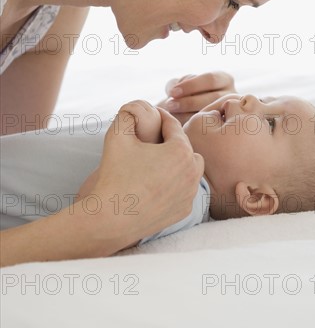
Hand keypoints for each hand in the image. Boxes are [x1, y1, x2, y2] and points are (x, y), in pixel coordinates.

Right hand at [82, 106, 203, 252]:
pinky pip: (185, 189)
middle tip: (152, 140)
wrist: (109, 220)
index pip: (173, 125)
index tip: (151, 115)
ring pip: (189, 168)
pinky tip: (157, 182)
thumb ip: (127, 114)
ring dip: (177, 162)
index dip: (160, 117)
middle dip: (170, 141)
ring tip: (156, 161)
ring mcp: (190, 193)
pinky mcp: (185, 211)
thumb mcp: (117, 136)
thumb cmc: (114, 176)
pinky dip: (175, 183)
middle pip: (184, 146)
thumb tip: (134, 107)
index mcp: (180, 151)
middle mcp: (192, 172)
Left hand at [156, 71, 235, 124]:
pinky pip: (211, 129)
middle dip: (189, 102)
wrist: (185, 115)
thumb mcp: (180, 84)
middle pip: (214, 98)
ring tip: (172, 114)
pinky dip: (193, 127)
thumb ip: (176, 83)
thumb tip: (174, 90)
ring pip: (214, 115)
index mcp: (224, 80)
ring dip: (190, 115)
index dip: (190, 85)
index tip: (172, 93)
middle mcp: (232, 96)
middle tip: (170, 105)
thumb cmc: (183, 95)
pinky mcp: (224, 129)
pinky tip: (178, 125)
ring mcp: (231, 114)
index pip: (211, 79)